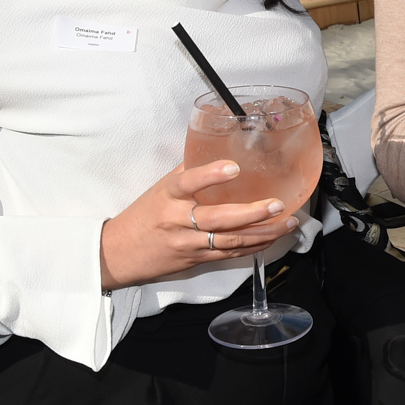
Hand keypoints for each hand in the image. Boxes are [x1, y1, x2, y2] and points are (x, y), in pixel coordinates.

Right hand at [98, 159, 301, 290]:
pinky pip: (229, 253)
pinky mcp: (196, 260)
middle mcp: (178, 221)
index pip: (188, 182)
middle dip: (252, 213)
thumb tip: (217, 145)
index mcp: (168, 196)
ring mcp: (188, 244)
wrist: (117, 254)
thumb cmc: (142, 216)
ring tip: (287, 221)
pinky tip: (271, 237)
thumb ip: (189, 169)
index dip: (210, 175)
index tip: (233, 166)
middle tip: (276, 204)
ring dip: (262, 233)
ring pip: (230, 240)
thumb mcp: (160, 188)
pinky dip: (253, 246)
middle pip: (218, 219)